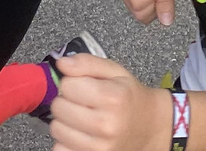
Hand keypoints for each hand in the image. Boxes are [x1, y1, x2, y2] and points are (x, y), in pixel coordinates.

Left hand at [50, 56, 169, 150]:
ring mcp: (98, 148)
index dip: (72, 82)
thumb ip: (87, 63)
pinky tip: (80, 134)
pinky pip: (60, 149)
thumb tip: (62, 63)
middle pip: (59, 108)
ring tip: (81, 118)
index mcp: (112, 98)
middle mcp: (105, 125)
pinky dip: (65, 141)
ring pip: (57, 129)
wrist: (148, 128)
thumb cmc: (129, 98)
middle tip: (82, 102)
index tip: (83, 86)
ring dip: (64, 122)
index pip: (67, 85)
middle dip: (66, 101)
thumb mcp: (115, 72)